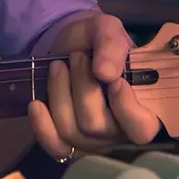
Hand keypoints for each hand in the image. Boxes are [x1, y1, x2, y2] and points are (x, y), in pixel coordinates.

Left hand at [28, 12, 159, 160]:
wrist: (68, 45)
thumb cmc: (97, 42)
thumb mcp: (107, 30)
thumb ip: (112, 46)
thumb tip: (106, 74)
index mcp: (142, 108)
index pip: (141, 129)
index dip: (126, 108)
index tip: (114, 80)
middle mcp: (119, 132)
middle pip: (96, 126)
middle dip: (83, 87)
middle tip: (77, 57)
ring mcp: (92, 140)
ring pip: (71, 131)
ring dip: (60, 94)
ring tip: (58, 66)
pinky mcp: (66, 141)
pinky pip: (56, 147)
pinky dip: (43, 126)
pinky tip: (37, 104)